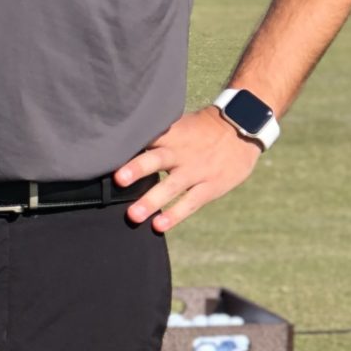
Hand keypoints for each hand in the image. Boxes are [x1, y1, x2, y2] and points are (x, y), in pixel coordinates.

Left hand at [114, 105, 263, 232]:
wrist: (242, 129)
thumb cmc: (202, 129)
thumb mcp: (180, 124)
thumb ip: (155, 135)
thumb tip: (121, 142)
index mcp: (172, 134)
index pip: (147, 136)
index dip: (128, 143)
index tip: (107, 151)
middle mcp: (181, 152)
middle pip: (157, 159)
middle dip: (137, 169)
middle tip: (118, 179)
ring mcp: (196, 171)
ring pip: (171, 186)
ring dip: (151, 201)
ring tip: (133, 215)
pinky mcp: (210, 187)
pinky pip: (189, 203)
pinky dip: (174, 215)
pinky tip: (158, 226)